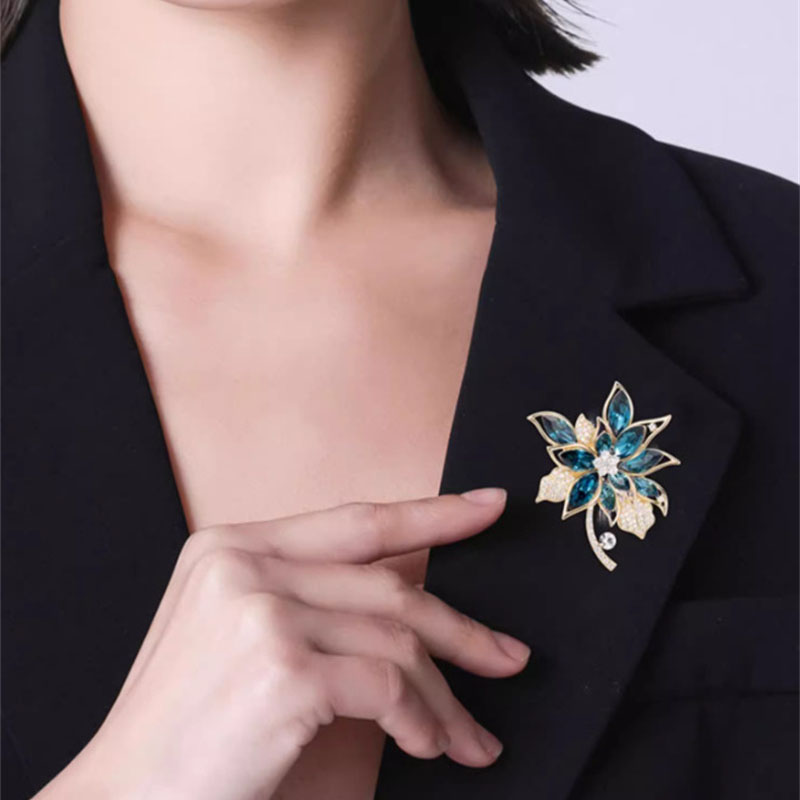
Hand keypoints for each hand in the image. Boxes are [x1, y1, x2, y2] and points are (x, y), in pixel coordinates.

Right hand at [36, 489, 528, 799]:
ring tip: (469, 736)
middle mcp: (245, 563)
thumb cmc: (187, 725)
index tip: (487, 505)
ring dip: (443, 696)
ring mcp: (262, 610)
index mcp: (232, 545)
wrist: (123, 796)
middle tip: (508, 656)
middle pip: (388, 585)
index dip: (431, 512)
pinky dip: (419, 722)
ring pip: (396, 640)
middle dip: (459, 628)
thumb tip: (411, 604)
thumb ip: (309, 600)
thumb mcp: (237, 635)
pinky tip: (426, 747)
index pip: (356, 519)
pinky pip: (386, 688)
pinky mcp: (283, 668)